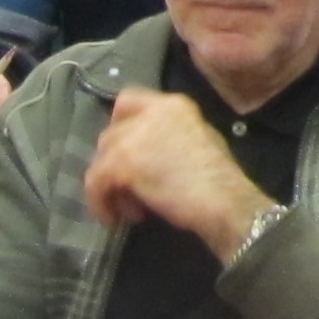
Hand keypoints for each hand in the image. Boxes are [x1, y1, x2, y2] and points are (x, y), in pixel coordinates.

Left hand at [84, 88, 266, 255]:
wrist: (224, 201)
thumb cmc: (220, 181)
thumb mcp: (200, 143)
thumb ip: (171, 138)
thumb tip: (151, 155)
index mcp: (174, 105)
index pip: (129, 100)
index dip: (120, 125)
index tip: (124, 151)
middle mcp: (151, 112)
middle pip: (112, 133)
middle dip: (115, 163)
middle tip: (130, 190)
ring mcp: (134, 135)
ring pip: (101, 158)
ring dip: (110, 186)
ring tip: (130, 209)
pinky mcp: (122, 161)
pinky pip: (95, 181)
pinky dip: (100, 202)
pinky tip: (113, 219)